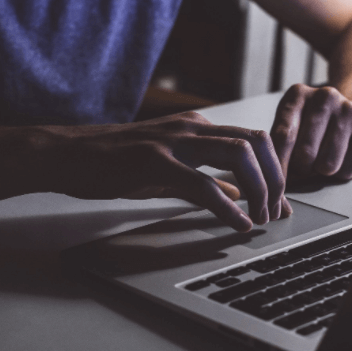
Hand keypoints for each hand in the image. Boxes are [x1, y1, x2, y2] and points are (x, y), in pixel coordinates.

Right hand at [50, 112, 287, 231]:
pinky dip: (228, 207)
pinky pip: (202, 184)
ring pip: (238, 155)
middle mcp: (192, 127)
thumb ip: (207, 177)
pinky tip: (238, 224)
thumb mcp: (171, 167)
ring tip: (260, 217)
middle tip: (276, 211)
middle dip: (275, 179)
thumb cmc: (119, 161)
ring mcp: (174, 142)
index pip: (254, 140)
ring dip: (258, 189)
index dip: (275, 171)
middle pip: (256, 142)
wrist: (70, 155)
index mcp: (198, 127)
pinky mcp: (154, 162)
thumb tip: (239, 193)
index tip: (281, 201)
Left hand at [271, 84, 351, 180]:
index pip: (283, 137)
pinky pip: (347, 171)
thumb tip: (274, 177)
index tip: (276, 182)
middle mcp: (325, 97)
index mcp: (298, 94)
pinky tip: (341, 158)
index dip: (279, 165)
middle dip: (301, 170)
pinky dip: (340, 173)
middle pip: (305, 154)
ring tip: (321, 161)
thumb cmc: (313, 126)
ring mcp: (350, 111)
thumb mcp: (291, 125)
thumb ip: (278, 146)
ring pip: (327, 165)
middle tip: (303, 167)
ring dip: (321, 173)